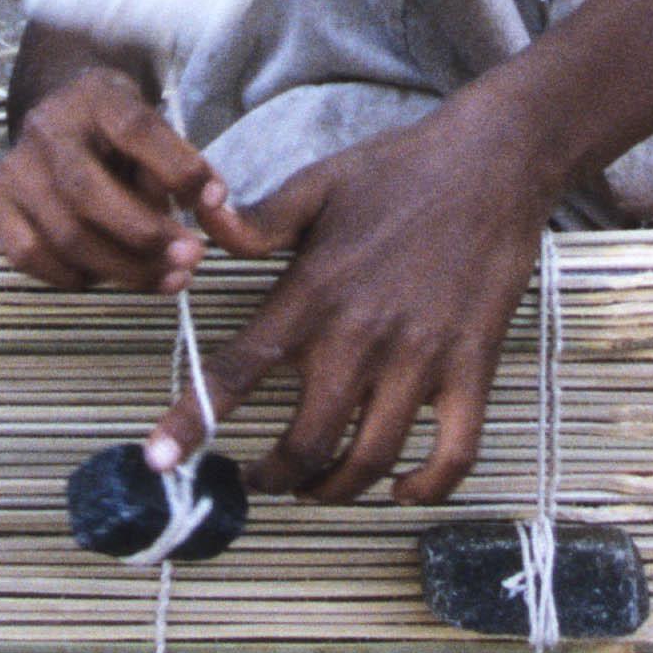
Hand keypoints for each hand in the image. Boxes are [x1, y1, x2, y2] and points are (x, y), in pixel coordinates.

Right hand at [0, 64, 243, 294]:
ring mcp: (13, 165)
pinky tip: (103, 278)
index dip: (177, 167)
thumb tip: (213, 207)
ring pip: (64, 234)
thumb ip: (182, 168)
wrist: (60, 118)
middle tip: (191, 260)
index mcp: (95, 97)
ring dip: (122, 269)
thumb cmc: (119, 136)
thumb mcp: (155, 132)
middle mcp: (46, 127)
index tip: (213, 200)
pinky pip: (27, 255)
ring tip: (166, 279)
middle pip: (88, 193)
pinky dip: (70, 276)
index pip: (134, 128)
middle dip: (145, 236)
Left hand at [191, 103, 548, 500]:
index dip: (191, 422)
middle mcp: (362, 337)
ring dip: (334, 489)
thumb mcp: (315, 186)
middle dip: (272, 476)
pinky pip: (453, 455)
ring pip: (370, 459)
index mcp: (312, 294)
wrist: (492, 163)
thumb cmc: (398, 172)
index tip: (159, 461)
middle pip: (305, 442)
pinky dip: (425, 488)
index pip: (237, 372)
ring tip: (314, 487)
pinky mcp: (473, 370)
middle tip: (257, 479)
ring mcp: (422, 360)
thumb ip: (256, 222)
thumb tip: (200, 225)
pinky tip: (400, 489)